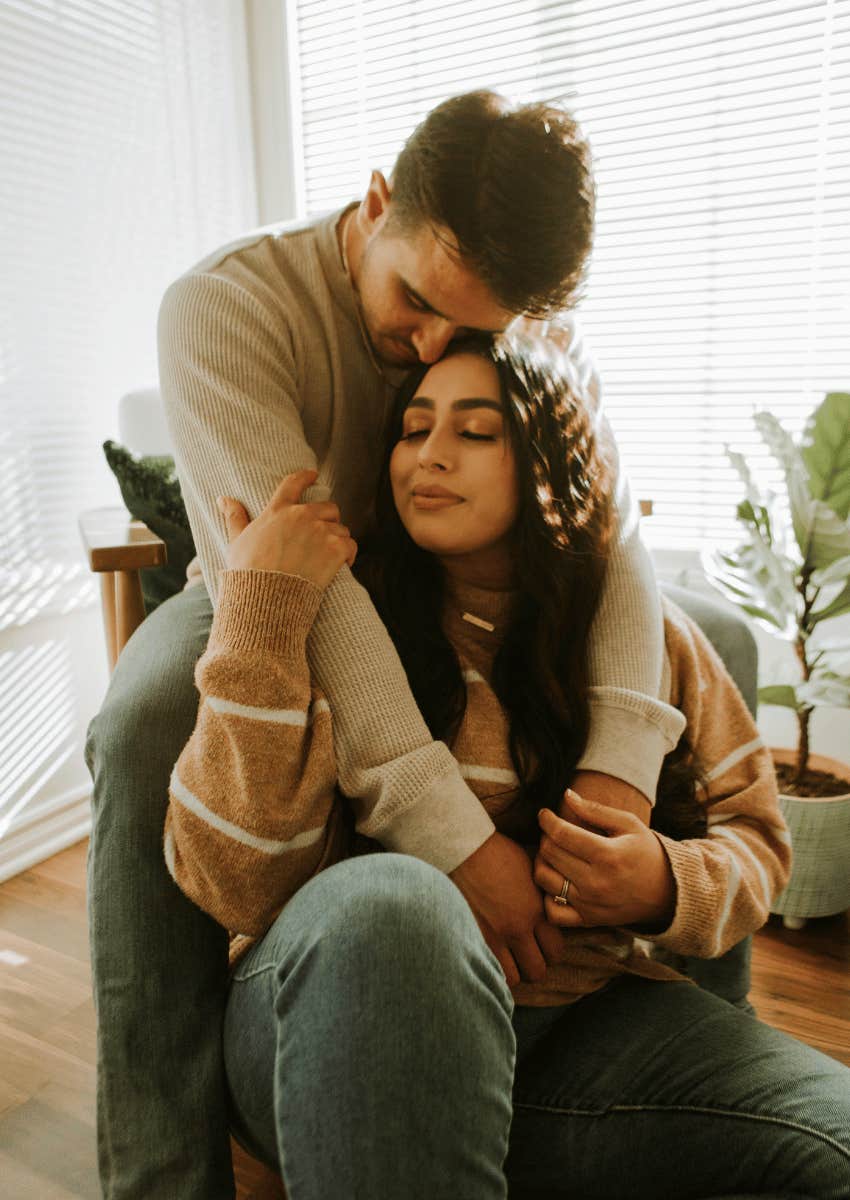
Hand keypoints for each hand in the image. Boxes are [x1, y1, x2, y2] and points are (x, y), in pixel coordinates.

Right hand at [218, 469, 356, 588]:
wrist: (266, 596)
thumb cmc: (248, 572)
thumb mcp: (236, 541)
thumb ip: (234, 517)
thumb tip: (222, 498)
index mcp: (278, 510)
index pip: (294, 484)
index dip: (306, 477)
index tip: (314, 475)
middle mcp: (302, 516)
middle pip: (329, 508)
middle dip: (329, 519)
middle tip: (324, 535)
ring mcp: (320, 531)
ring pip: (341, 529)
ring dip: (337, 541)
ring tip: (328, 557)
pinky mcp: (335, 549)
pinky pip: (351, 545)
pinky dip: (349, 555)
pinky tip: (342, 565)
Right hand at [449, 832, 556, 987]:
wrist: (463, 847)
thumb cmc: (498, 852)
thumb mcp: (530, 869)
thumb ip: (542, 896)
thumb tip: (554, 906)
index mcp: (536, 910)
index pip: (555, 951)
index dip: (550, 951)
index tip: (542, 944)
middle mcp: (517, 928)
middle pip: (537, 971)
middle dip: (533, 964)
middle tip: (525, 954)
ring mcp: (493, 936)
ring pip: (513, 978)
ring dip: (511, 970)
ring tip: (506, 957)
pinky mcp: (472, 937)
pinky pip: (487, 970)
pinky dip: (491, 968)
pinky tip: (489, 957)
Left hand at [534, 789, 675, 929]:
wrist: (669, 892)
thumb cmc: (647, 852)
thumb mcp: (629, 824)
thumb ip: (596, 810)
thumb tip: (567, 795)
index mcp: (607, 855)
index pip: (561, 834)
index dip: (547, 820)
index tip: (544, 814)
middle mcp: (596, 882)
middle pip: (550, 854)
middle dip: (545, 837)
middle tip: (553, 831)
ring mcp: (590, 904)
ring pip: (544, 880)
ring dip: (542, 862)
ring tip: (552, 853)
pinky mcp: (588, 920)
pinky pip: (553, 912)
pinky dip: (547, 896)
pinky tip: (557, 882)